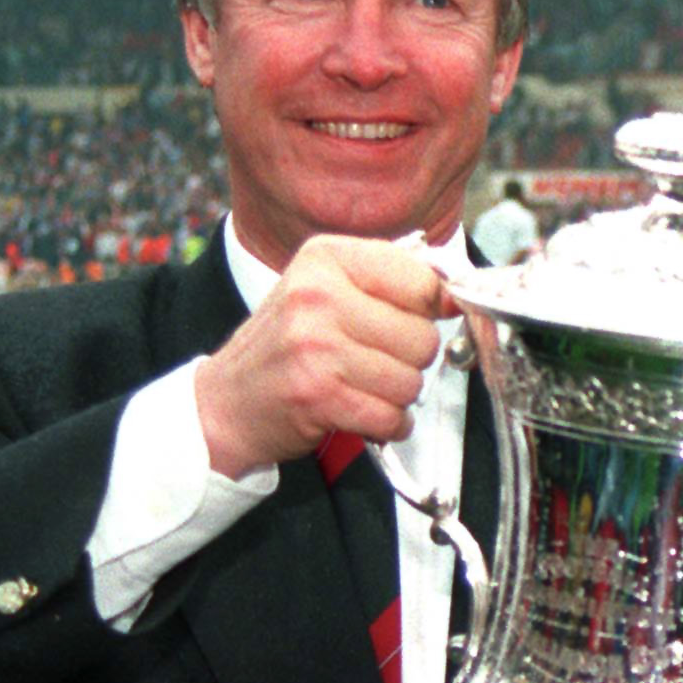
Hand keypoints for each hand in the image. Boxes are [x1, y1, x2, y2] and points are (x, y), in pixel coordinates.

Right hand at [192, 235, 455, 476]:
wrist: (227, 401)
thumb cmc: (286, 346)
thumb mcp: (326, 289)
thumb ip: (389, 281)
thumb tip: (456, 292)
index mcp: (327, 257)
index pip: (421, 280)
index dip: (433, 308)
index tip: (419, 319)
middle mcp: (318, 295)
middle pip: (422, 336)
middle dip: (410, 360)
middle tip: (374, 361)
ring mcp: (315, 345)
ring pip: (410, 380)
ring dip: (396, 395)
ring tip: (361, 386)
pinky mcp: (317, 394)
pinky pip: (390, 416)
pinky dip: (387, 425)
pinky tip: (362, 413)